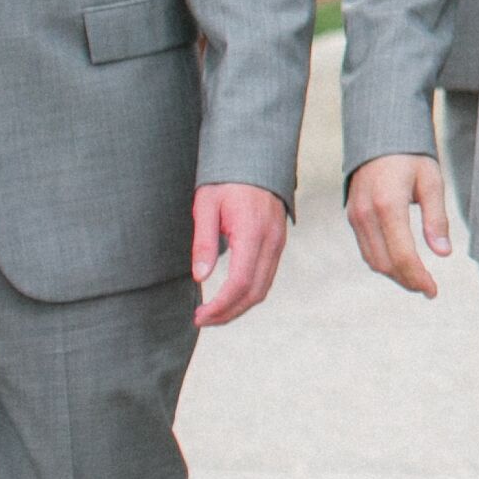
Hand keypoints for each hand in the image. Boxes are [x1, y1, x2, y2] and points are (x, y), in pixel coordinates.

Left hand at [192, 183, 289, 326]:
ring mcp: (279, 242)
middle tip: (202, 320)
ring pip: (264, 287)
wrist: (255, 158)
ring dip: (239, 306)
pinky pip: (267, 276)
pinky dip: (249, 293)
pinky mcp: (278, 242)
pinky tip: (230, 295)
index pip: (241, 282)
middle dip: (229, 313)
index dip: (221, 305)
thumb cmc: (226, 181)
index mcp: (253, 231)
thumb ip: (204, 242)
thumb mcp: (206, 206)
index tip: (199, 316)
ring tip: (214, 313)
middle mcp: (272, 240)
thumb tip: (201, 278)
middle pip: (255, 292)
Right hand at [345, 153, 453, 298]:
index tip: (433, 291)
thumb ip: (436, 218)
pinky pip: (366, 249)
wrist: (380, 136)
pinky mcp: (352, 217)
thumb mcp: (432, 181)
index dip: (418, 277)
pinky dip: (383, 262)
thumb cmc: (412, 156)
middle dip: (407, 280)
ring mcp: (355, 216)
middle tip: (429, 289)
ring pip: (372, 260)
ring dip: (395, 275)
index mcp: (388, 204)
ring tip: (418, 280)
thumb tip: (444, 253)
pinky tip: (401, 264)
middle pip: (384, 263)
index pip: (402, 254)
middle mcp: (366, 214)